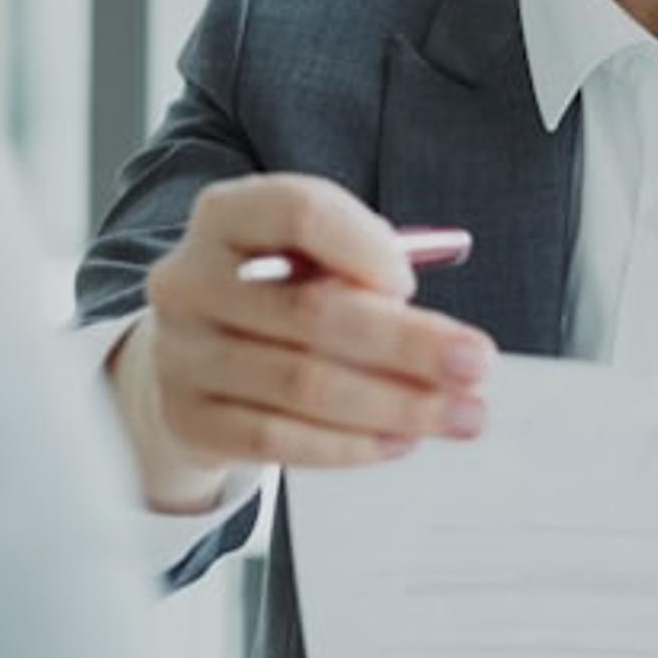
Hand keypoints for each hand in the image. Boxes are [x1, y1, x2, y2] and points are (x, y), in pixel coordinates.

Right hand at [110, 175, 493, 506]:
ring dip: (396, 404)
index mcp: (225, 217)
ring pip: (303, 385)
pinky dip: (350, 445)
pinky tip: (400, 440)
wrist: (193, 360)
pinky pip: (279, 440)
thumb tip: (442, 334)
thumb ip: (362, 271)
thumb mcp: (308, 259)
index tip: (410, 284)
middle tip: (474, 364)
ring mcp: (183, 354)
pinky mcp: (190, 420)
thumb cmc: (273, 296)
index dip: (364, 246)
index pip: (297, 212)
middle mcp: (190, 280)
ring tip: (459, 414)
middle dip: (408, 343)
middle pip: (312, 311)